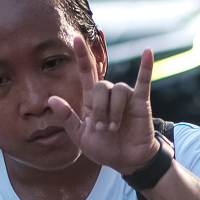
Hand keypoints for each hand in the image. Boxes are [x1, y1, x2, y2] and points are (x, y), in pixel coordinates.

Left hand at [46, 47, 157, 173]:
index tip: (75, 39)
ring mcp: (125, 97)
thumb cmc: (104, 148)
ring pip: (117, 90)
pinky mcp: (140, 102)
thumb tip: (51, 98)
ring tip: (114, 128)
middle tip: (100, 127)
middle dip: (98, 108)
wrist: (125, 161)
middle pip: (100, 86)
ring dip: (113, 111)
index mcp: (92, 101)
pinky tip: (148, 52)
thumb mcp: (80, 136)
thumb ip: (67, 118)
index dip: (81, 56)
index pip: (86, 73)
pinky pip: (143, 81)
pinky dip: (146, 67)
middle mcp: (108, 95)